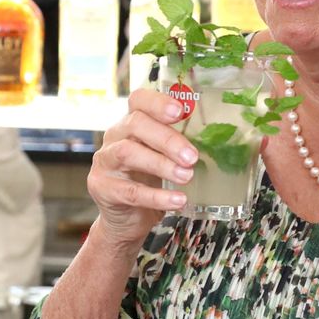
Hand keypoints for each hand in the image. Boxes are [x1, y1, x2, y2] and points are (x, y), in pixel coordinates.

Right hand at [88, 89, 196, 247]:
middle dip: (167, 139)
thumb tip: (215, 141)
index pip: (138, 100)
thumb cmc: (149, 182)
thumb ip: (178, 146)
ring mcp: (105, 162)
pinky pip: (130, 190)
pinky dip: (156, 196)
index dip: (157, 102)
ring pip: (128, 153)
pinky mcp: (103, 188)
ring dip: (161, 164)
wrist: (127, 218)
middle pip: (135, 124)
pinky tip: (177, 200)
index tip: (180, 111)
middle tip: (192, 156)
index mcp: (131, 123)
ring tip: (186, 176)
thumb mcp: (163, 158)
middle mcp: (114, 137)